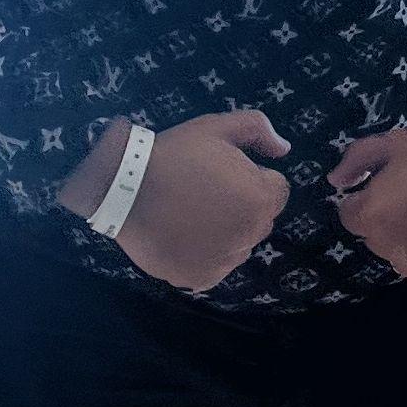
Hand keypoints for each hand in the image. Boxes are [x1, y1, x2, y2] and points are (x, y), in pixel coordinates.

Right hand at [63, 111, 292, 294]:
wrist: (123, 189)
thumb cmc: (173, 155)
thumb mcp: (215, 127)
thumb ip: (257, 129)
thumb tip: (284, 149)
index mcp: (259, 199)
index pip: (276, 189)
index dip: (251, 176)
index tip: (223, 171)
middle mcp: (249, 235)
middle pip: (259, 217)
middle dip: (242, 203)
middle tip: (205, 190)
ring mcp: (226, 261)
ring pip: (240, 243)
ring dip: (227, 230)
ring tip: (191, 212)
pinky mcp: (202, 278)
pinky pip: (217, 265)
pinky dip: (205, 253)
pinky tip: (183, 234)